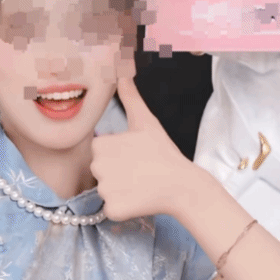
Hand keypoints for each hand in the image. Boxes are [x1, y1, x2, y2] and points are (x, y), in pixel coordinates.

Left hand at [90, 77, 192, 220]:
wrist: (182, 185)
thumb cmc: (164, 151)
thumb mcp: (146, 121)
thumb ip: (130, 96)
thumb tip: (122, 69)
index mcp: (101, 145)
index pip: (100, 151)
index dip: (118, 154)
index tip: (135, 155)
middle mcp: (97, 167)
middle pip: (101, 171)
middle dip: (117, 172)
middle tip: (140, 170)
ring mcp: (104, 190)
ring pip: (106, 190)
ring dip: (121, 190)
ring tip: (142, 184)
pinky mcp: (113, 210)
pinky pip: (112, 209)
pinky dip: (124, 208)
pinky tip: (140, 198)